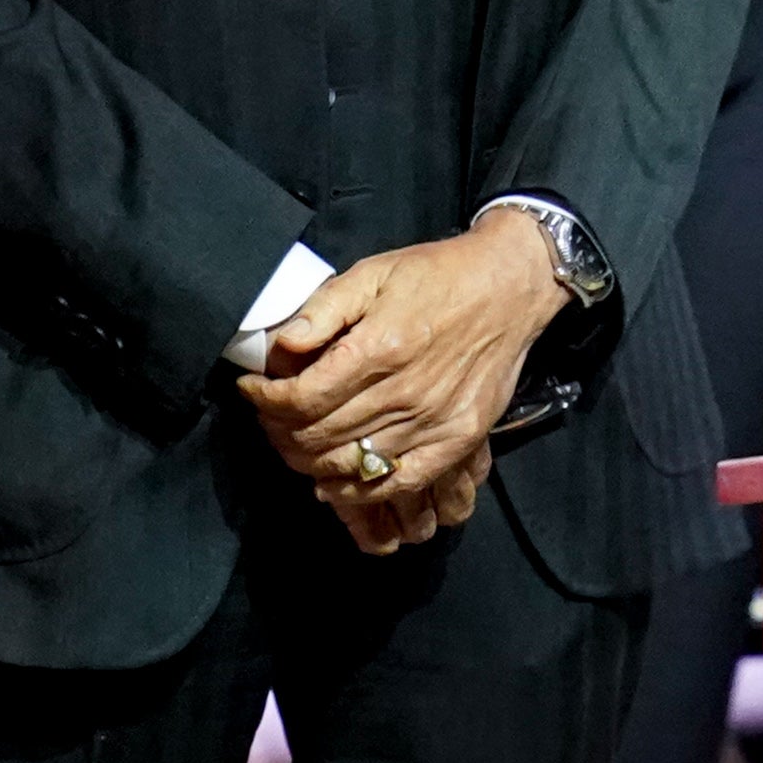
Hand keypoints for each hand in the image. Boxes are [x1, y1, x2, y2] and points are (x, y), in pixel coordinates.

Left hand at [237, 211, 567, 550]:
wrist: (511, 287)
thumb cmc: (438, 275)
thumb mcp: (374, 273)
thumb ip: (324, 308)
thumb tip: (281, 345)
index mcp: (381, 347)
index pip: (302, 398)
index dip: (264, 400)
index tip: (252, 388)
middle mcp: (406, 393)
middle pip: (318, 437)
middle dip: (279, 430)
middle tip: (269, 414)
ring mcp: (433, 423)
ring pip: (350, 465)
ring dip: (310, 459)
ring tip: (297, 438)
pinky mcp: (457, 440)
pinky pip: (396, 483)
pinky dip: (358, 489)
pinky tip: (336, 475)